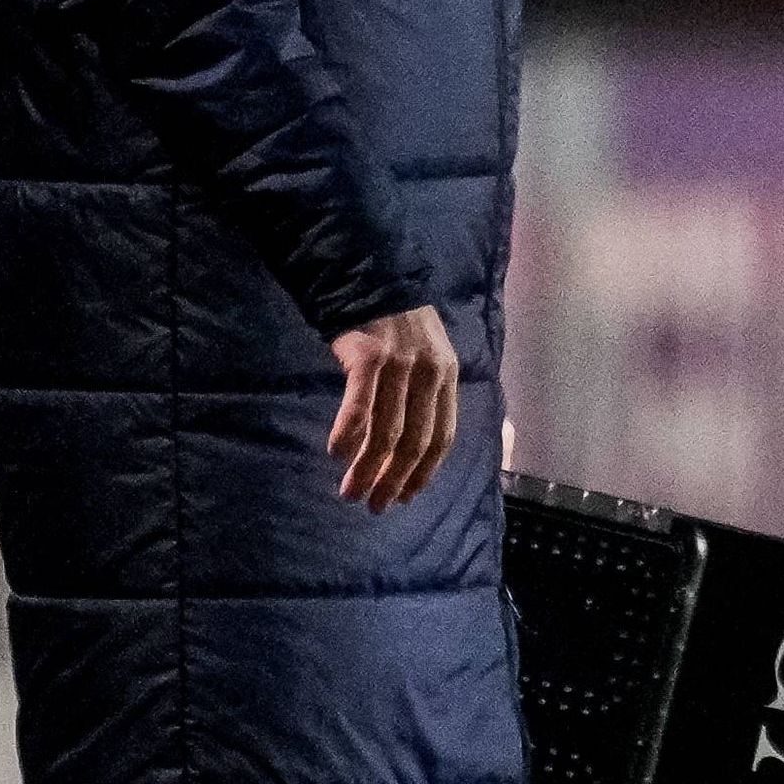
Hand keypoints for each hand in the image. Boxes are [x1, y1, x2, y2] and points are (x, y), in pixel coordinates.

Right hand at [327, 305, 456, 511]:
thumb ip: (421, 397)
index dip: (424, 472)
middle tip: (374, 505)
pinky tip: (336, 453)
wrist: (369, 278)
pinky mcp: (369, 355)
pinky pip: (359, 405)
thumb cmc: (394, 326)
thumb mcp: (424, 357)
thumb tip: (402, 451)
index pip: (443, 437)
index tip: (406, 497)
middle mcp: (429, 372)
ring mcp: (400, 364)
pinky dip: (347, 434)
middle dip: (394, 480)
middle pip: (415, 441)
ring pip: (386, 431)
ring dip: (366, 468)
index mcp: (447, 376)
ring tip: (351, 492)